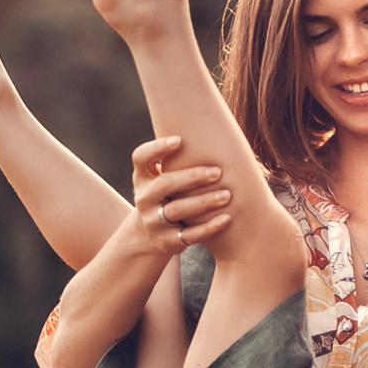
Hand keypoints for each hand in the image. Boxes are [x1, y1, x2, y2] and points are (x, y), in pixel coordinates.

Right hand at [129, 136, 229, 257]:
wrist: (148, 237)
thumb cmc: (167, 196)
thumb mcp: (160, 178)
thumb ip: (178, 159)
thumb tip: (215, 126)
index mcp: (143, 178)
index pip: (141, 158)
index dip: (157, 149)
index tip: (179, 140)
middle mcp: (145, 199)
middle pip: (164, 185)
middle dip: (192, 177)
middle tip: (217, 171)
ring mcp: (154, 222)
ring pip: (178, 211)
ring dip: (203, 202)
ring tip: (227, 195)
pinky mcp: (168, 241)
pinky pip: (189, 235)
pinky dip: (208, 228)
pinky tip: (227, 218)